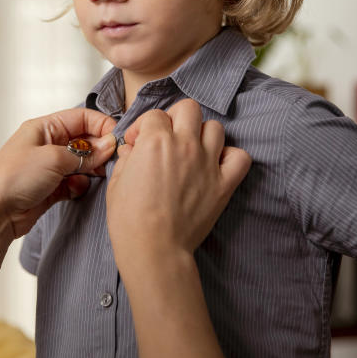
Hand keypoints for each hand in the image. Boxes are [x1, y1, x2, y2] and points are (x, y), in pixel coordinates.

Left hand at [0, 108, 116, 237]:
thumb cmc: (13, 178)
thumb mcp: (53, 158)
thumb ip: (85, 153)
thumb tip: (109, 145)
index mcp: (43, 128)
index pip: (81, 118)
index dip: (101, 125)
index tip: (116, 139)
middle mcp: (46, 145)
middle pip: (83, 140)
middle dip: (99, 149)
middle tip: (111, 160)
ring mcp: (48, 167)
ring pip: (81, 163)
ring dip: (91, 168)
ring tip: (97, 175)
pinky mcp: (50, 189)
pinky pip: (74, 183)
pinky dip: (79, 185)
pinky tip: (76, 189)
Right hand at [107, 99, 250, 265]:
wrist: (154, 249)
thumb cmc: (129, 220)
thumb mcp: (116, 183)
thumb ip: (126, 158)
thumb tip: (132, 150)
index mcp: (155, 140)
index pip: (154, 115)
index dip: (142, 127)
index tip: (137, 144)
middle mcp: (184, 145)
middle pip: (189, 108)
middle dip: (175, 118)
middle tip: (167, 138)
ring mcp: (207, 163)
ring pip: (215, 127)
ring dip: (202, 135)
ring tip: (191, 152)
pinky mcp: (223, 184)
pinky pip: (240, 157)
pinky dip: (230, 157)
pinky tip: (216, 166)